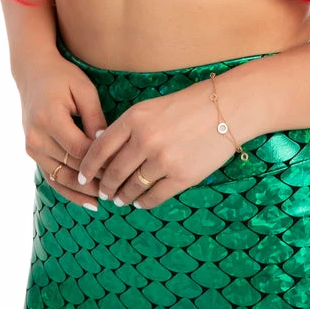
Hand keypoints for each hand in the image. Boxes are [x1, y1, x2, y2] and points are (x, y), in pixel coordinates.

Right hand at [19, 56, 108, 208]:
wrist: (33, 72)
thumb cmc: (63, 77)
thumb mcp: (83, 90)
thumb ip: (95, 117)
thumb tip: (107, 144)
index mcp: (50, 118)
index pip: (79, 149)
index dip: (101, 161)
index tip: (123, 167)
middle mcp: (36, 137)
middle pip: (70, 166)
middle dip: (96, 179)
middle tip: (121, 189)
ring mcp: (31, 147)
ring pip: (60, 178)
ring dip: (83, 191)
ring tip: (107, 200)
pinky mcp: (32, 152)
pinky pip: (51, 177)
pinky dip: (69, 190)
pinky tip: (88, 201)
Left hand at [74, 76, 240, 209]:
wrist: (226, 108)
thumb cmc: (188, 105)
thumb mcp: (152, 107)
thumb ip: (127, 127)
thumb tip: (101, 144)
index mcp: (135, 118)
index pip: (100, 147)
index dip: (88, 165)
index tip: (82, 176)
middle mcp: (145, 139)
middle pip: (113, 171)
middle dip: (105, 186)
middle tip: (103, 193)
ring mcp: (163, 160)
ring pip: (132, 187)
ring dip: (123, 197)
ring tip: (120, 199)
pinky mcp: (182, 176)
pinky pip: (154, 197)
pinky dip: (143, 203)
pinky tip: (140, 202)